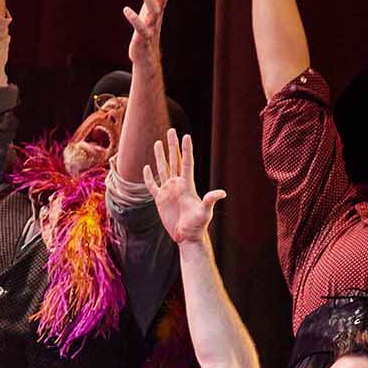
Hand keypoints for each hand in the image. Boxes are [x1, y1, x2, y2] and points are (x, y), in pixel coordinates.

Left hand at [124, 0, 176, 67]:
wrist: (147, 57)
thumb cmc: (147, 30)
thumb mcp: (149, 9)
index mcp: (158, 10)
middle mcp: (156, 17)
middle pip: (161, 0)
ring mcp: (151, 28)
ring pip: (152, 13)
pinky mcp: (142, 39)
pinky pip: (140, 28)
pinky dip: (134, 19)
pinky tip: (126, 9)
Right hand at [143, 129, 226, 244]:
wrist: (187, 237)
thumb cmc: (197, 226)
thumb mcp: (204, 212)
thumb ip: (210, 201)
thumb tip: (221, 193)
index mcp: (187, 185)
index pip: (186, 163)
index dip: (186, 149)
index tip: (185, 136)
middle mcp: (177, 185)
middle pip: (174, 161)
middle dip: (172, 146)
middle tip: (171, 130)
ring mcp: (168, 191)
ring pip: (163, 169)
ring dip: (160, 156)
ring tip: (158, 142)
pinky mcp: (160, 200)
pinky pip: (152, 185)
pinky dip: (148, 177)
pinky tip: (146, 168)